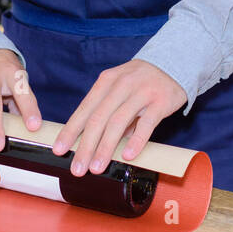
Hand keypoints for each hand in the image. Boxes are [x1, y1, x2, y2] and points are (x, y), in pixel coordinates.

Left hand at [52, 60, 185, 175]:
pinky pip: (146, 124)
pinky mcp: (160, 102)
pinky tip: (126, 156)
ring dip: (105, 147)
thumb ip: (105, 110)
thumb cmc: (140, 81)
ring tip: (97, 167)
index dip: (70, 131)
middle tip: (77, 168)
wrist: (173, 63)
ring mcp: (141, 93)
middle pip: (98, 119)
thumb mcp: (118, 87)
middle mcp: (121, 85)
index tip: (59, 149)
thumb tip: (91, 140)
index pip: (84, 109)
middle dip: (85, 146)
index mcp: (106, 81)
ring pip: (118, 122)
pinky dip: (135, 141)